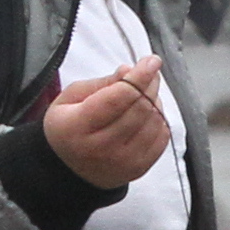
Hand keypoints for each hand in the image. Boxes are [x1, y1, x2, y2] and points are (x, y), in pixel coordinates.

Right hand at [38, 61, 172, 188]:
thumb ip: (101, 83)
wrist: (68, 169)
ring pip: (154, 121)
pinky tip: (148, 113)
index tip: (151, 61)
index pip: (118, 97)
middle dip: (149, 83)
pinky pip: (162, 137)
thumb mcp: (70, 98)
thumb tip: (129, 71)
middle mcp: (100, 147)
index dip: (140, 76)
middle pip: (140, 107)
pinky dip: (160, 119)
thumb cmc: (69, 128)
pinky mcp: (138, 169)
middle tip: (149, 71)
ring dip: (155, 100)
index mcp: (77, 126)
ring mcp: (121, 161)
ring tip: (144, 93)